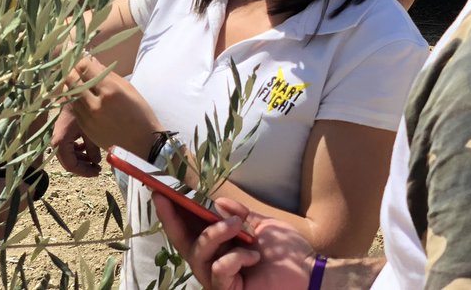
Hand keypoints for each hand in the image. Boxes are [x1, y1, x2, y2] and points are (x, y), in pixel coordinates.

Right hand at [50, 105, 101, 176]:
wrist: (75, 92)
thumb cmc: (82, 109)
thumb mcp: (90, 130)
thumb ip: (93, 148)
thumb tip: (96, 162)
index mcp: (60, 142)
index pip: (70, 165)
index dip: (84, 172)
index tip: (97, 172)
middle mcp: (57, 142)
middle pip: (69, 162)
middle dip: (84, 167)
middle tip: (98, 168)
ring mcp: (60, 137)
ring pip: (70, 155)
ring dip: (82, 159)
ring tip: (96, 159)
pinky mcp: (64, 133)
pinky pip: (70, 147)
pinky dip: (80, 150)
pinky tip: (90, 148)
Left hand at [63, 54, 159, 154]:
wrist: (141, 143)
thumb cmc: (140, 114)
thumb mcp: (129, 89)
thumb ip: (109, 75)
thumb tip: (93, 62)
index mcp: (110, 90)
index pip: (85, 68)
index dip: (82, 61)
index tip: (84, 60)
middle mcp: (96, 103)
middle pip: (72, 80)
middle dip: (74, 71)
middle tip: (78, 69)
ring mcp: (88, 117)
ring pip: (70, 94)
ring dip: (72, 85)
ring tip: (79, 81)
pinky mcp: (85, 127)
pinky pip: (74, 107)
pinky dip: (75, 99)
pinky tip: (82, 97)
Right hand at [154, 195, 313, 289]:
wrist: (309, 272)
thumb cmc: (286, 252)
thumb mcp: (261, 225)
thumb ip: (238, 214)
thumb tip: (216, 202)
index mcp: (222, 246)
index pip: (191, 229)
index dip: (174, 212)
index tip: (161, 191)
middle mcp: (215, 263)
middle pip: (185, 243)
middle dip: (173, 219)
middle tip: (167, 198)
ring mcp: (220, 280)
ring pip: (199, 255)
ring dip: (215, 234)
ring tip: (236, 226)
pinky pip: (218, 271)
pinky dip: (235, 258)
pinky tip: (252, 257)